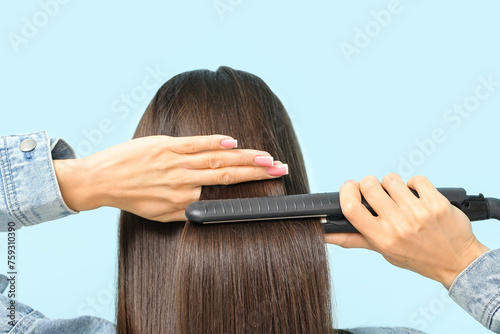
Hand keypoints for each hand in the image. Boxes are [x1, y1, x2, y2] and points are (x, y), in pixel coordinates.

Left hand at [53, 134, 287, 221]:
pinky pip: (193, 143)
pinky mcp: (164, 145)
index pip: (224, 192)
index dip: (250, 184)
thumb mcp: (161, 214)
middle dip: (257, 171)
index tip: (270, 179)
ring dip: (243, 157)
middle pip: (227, 174)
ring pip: (215, 158)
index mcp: (184, 200)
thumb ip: (187, 210)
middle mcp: (183, 181)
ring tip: (265, 156)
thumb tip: (211, 205)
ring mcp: (175, 162)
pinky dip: (214, 141)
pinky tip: (233, 142)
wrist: (102, 180)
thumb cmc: (132, 197)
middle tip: (280, 167)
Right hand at [325, 173, 489, 288]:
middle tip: (378, 193)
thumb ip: (353, 239)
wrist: (456, 261)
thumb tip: (325, 234)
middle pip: (369, 186)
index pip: (351, 208)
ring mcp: (418, 213)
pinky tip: (418, 197)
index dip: (347, 191)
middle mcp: (398, 225)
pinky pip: (416, 179)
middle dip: (370, 184)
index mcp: (381, 238)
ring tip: (401, 198)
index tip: (350, 187)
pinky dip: (415, 185)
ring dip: (393, 185)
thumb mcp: (383, 251)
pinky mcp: (436, 203)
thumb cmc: (416, 256)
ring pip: (391, 180)